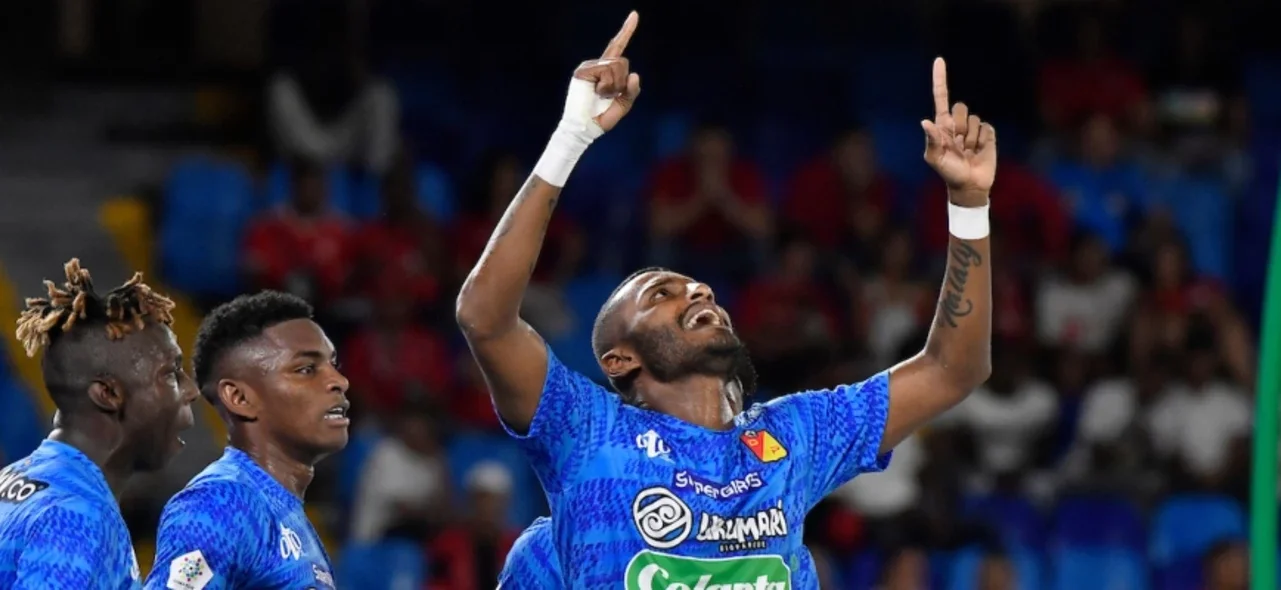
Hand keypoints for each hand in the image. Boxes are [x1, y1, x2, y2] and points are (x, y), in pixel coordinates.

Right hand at [566, 12, 641, 132]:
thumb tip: (634, 74)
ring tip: (601, 96)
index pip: (618, 47)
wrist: (585, 128)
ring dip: (614, 86)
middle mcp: (597, 65)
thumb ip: (632, 90)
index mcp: (607, 70)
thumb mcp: (623, 104)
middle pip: (623, 61)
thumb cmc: (601, 117)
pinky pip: (606, 71)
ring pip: (616, 66)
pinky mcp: (583, 72)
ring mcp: (588, 67)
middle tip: (608, 96)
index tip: (635, 15)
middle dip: (622, 82)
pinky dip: (606, 86)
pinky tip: (596, 93)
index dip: (626, 31)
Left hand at [921, 57, 996, 205]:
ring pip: (975, 119)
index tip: (939, 60)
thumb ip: (932, 141)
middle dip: (960, 124)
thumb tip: (925, 122)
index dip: (940, 79)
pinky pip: (987, 128)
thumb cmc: (949, 172)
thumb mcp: (935, 159)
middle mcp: (957, 123)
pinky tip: (979, 151)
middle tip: (957, 143)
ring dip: (971, 137)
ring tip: (968, 151)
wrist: (970, 185)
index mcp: (942, 125)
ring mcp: (973, 129)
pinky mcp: (988, 135)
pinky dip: (984, 140)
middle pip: (961, 107)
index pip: (941, 97)